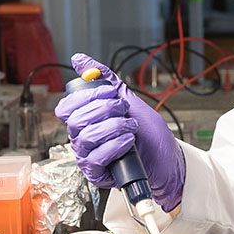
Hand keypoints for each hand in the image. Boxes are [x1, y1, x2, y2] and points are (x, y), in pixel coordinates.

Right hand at [54, 53, 185, 211]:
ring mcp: (88, 156)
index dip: (86, 97)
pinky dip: (114, 146)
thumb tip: (79, 59)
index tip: (110, 92)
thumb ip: (105, 80)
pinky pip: (95, 158)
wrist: (167, 159)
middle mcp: (82, 138)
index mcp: (85, 120)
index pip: (67, 107)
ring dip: (113, 127)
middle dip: (104, 109)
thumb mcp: (129, 100)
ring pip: (86, 137)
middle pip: (75, 120)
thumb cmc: (148, 133)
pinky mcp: (97, 173)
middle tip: (124, 109)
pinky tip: (129, 141)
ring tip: (131, 127)